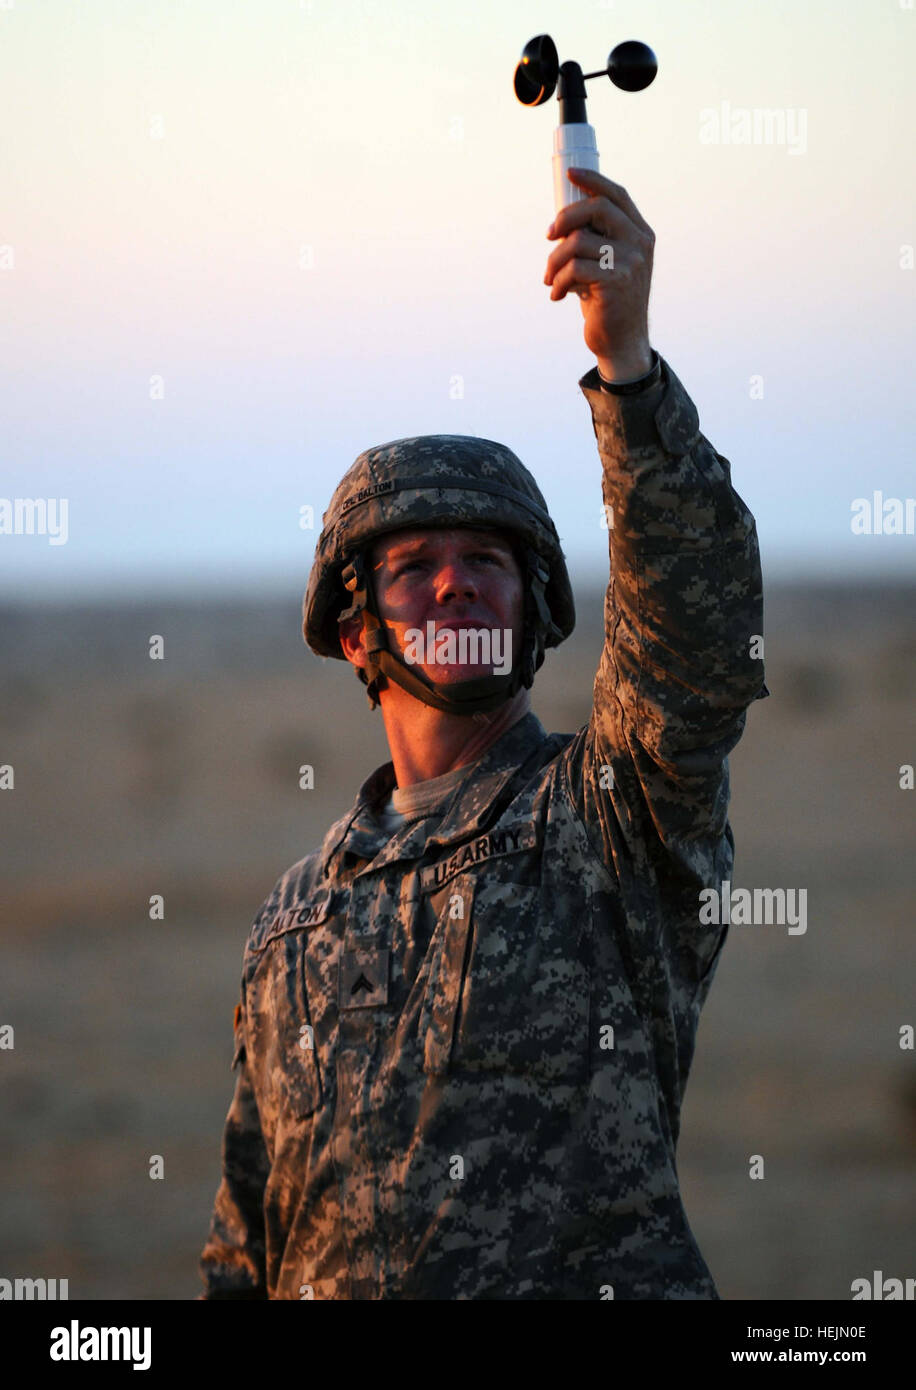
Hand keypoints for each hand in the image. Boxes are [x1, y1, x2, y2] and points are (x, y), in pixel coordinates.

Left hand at [544, 167, 654, 380]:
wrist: (621, 342)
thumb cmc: (608, 301)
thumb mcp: (606, 264)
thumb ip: (596, 240)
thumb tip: (561, 220)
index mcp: (640, 234)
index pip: (617, 195)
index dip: (593, 180)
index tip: (569, 174)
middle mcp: (640, 243)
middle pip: (597, 208)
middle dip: (564, 218)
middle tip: (549, 236)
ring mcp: (631, 262)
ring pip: (578, 241)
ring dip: (554, 261)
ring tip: (549, 278)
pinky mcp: (616, 282)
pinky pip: (574, 269)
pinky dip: (557, 282)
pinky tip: (556, 295)